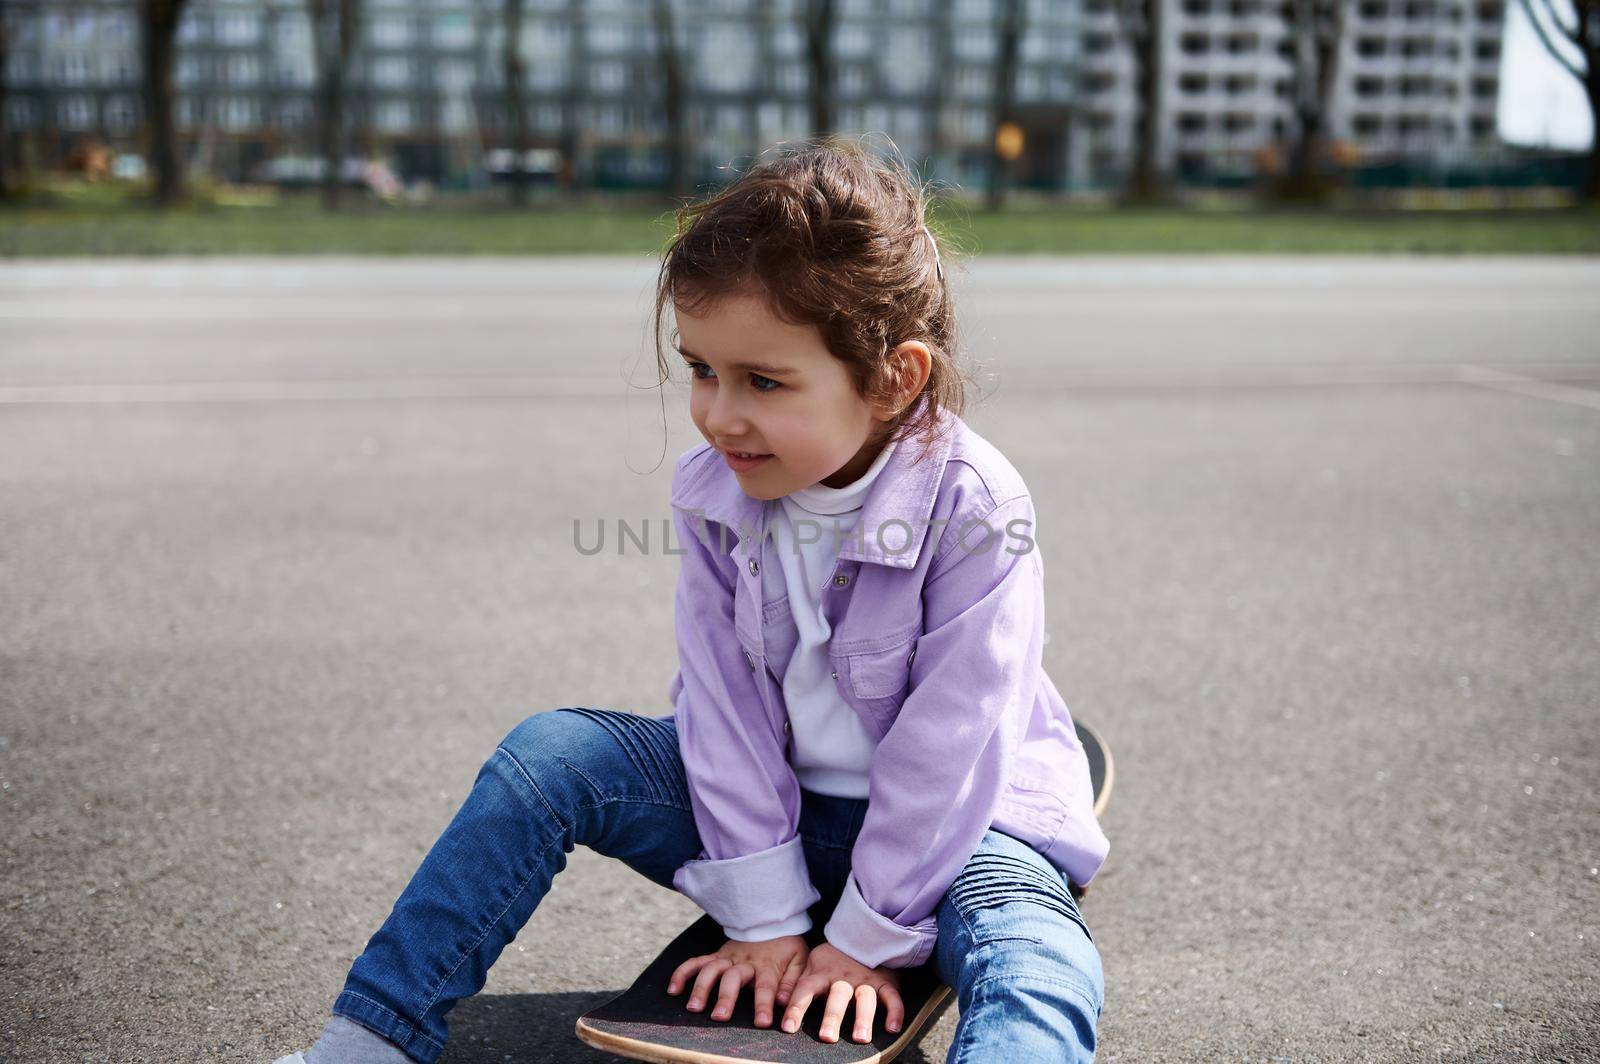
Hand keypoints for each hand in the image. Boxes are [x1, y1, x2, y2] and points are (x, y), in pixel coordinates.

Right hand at [666, 933, 807, 1028]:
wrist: (772, 920)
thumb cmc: (787, 945)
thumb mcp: (799, 960)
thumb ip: (793, 981)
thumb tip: (786, 1001)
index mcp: (767, 964)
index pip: (766, 986)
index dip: (763, 1004)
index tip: (762, 1022)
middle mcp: (745, 961)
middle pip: (733, 978)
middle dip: (726, 997)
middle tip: (719, 1017)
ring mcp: (728, 957)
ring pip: (711, 969)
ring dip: (701, 988)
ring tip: (693, 1008)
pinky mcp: (716, 955)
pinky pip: (696, 961)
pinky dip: (683, 973)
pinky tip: (673, 989)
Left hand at [779, 941, 904, 1043]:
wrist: (862, 934)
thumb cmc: (831, 959)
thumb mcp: (812, 965)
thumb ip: (799, 983)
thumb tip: (778, 1002)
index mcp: (821, 973)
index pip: (805, 991)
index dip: (796, 1009)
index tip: (788, 1028)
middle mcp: (842, 978)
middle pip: (837, 996)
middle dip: (832, 1016)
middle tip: (827, 1037)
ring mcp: (865, 980)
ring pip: (865, 998)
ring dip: (863, 1017)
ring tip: (860, 1038)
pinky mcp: (885, 982)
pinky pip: (892, 996)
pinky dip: (895, 1011)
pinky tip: (893, 1028)